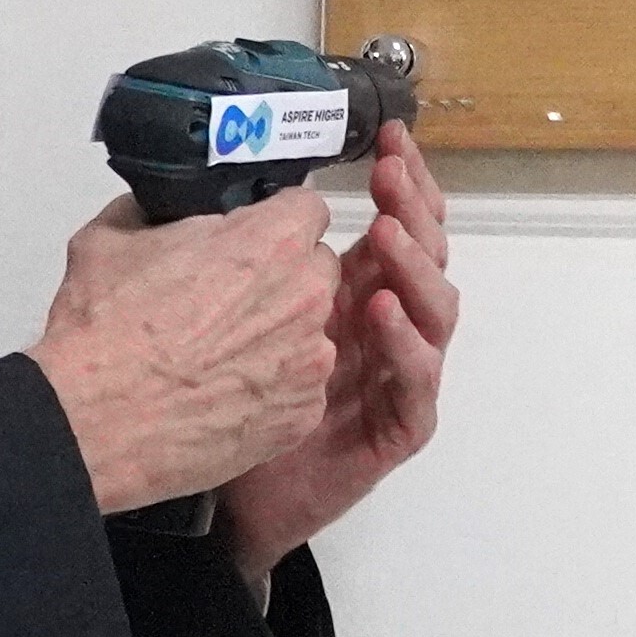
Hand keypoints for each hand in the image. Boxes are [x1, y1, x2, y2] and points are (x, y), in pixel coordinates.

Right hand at [26, 189, 335, 515]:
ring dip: (278, 337)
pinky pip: (298, 390)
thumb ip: (157, 213)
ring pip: (310, 334)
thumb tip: (164, 211)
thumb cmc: (105, 333)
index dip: (276, 219)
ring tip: (219, 357)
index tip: (254, 235)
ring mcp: (309, 362)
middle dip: (283, 277)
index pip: (306, 208)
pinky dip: (271, 391)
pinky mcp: (301, 415)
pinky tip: (224, 396)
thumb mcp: (111, 237)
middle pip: (316, 270)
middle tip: (231, 298)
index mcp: (271, 242)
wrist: (96, 423)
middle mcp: (305, 298)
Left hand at [222, 131, 458, 586]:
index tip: (386, 137)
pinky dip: (406, 345)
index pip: (395, 220)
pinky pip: (418, 384)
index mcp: (351, 289)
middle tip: (392, 171)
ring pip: (435, 312)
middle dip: (415, 206)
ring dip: (415, 265)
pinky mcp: (396, 428)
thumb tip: (200, 187)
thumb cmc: (216, 402)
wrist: (218, 498)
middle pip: (425, 254)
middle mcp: (383, 326)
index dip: (399, 178)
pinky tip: (379, 312)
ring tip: (386, 231)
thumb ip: (216, 250)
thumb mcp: (209, 305)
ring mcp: (395, 375)